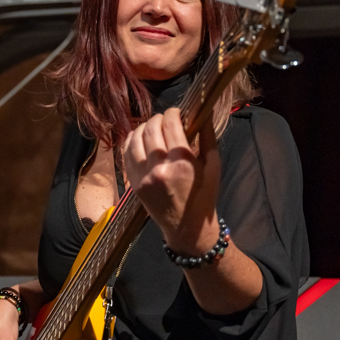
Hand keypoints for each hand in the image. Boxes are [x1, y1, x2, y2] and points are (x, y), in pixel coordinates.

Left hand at [123, 107, 220, 254]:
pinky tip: (139, 137)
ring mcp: (144, 177)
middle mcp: (160, 168)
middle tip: (165, 118)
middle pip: (151, 129)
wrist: (187, 227)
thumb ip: (208, 137)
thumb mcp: (213, 166)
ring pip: (135, 139)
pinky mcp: (134, 184)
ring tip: (152, 126)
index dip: (172, 113)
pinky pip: (126, 154)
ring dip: (143, 127)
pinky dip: (131, 141)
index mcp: (183, 163)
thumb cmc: (204, 196)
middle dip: (158, 118)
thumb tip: (203, 113)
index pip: (171, 125)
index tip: (176, 112)